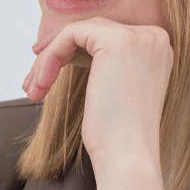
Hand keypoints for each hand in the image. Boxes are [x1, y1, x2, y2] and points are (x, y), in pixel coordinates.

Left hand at [22, 17, 173, 169]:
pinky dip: (50, 58)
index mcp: (157, 48)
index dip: (71, 52)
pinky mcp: (116, 41)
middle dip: (56, 56)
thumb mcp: (113, 90)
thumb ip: (102, 64)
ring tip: (32, 90)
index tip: (44, 72)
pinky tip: (41, 84)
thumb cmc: (117, 136)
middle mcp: (154, 37)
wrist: (127, 157)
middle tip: (32, 83)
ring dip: (49, 61)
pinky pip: (70, 35)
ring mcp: (138, 37)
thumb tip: (68, 48)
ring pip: (77, 33)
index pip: (105, 36)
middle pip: (90, 32)